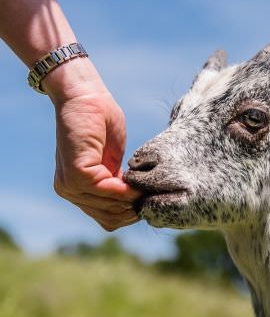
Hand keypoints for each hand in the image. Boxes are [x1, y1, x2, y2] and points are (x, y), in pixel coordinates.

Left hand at [43, 59, 140, 230]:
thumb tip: (136, 203)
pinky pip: (107, 191)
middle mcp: (71, 191)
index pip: (109, 219)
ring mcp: (71, 185)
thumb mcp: (114, 162)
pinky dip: (124, 188)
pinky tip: (134, 179)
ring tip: (145, 186)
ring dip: (131, 198)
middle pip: (111, 219)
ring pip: (111, 208)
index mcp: (79, 191)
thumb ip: (118, 184)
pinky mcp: (77, 174)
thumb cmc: (102, 124)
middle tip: (150, 193)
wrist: (86, 96)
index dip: (131, 213)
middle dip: (133, 209)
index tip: (148, 199)